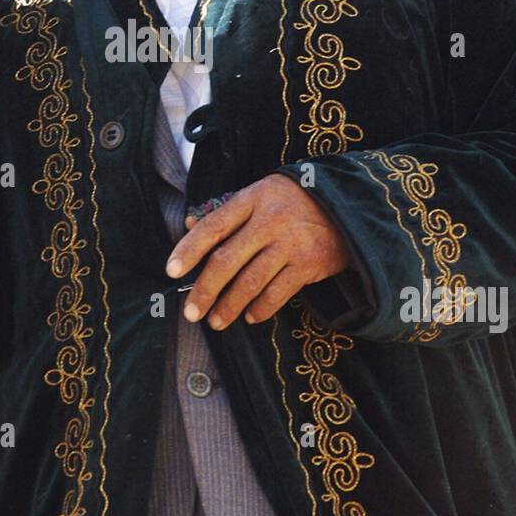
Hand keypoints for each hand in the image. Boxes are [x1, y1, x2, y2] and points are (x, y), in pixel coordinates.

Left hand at [165, 173, 351, 329]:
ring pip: (251, 282)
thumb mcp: (259, 194)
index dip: (189, 250)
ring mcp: (290, 244)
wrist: (345, 204)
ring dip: (229, 306)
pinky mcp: (308, 264)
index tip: (171, 271)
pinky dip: (261, 308)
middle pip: (227, 260)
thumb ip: (227, 212)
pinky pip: (278, 293)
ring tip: (216, 321)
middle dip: (205, 290)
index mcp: (251, 200)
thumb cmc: (291, 201)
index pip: (213, 227)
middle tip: (191, 312)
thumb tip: (190, 224)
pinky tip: (250, 316)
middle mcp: (269, 222)